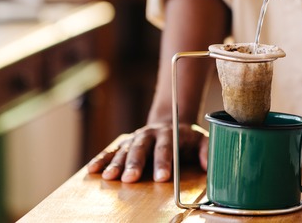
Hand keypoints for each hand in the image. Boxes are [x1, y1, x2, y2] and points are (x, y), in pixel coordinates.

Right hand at [86, 122, 208, 182]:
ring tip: (110, 178)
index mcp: (170, 133)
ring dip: (116, 163)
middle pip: (142, 148)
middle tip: (131, 179)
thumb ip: (208, 150)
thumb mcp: (203, 139)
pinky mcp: (126, 143)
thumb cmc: (187, 137)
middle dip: (136, 163)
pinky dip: (101, 160)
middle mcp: (150, 134)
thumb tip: (208, 165)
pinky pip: (111, 151)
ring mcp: (136, 138)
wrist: (172, 121)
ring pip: (125, 150)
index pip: (166, 148)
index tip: (162, 178)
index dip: (164, 162)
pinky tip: (92, 170)